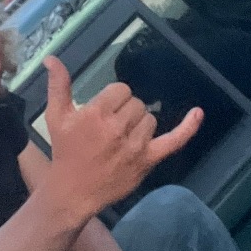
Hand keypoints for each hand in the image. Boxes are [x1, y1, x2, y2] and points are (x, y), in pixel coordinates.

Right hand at [43, 56, 203, 221]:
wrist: (73, 191)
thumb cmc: (65, 151)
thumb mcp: (56, 116)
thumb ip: (58, 85)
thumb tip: (52, 58)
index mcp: (96, 114)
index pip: (120, 90)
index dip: (113, 99)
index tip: (103, 112)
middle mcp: (117, 128)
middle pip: (136, 103)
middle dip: (124, 111)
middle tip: (109, 129)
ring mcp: (135, 145)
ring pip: (150, 118)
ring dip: (139, 124)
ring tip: (122, 138)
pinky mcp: (148, 160)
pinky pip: (174, 140)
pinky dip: (188, 127)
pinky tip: (198, 112)